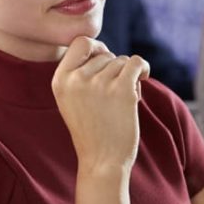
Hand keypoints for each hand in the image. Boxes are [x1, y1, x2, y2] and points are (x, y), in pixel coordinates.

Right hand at [52, 36, 148, 174]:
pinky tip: (144, 77)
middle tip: (112, 95)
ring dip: (127, 77)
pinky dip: (143, 68)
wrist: (101, 161)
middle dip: (114, 70)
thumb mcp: (70, 100)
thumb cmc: (90, 132)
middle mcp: (76, 79)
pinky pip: (136, 63)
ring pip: (121, 61)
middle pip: (105, 54)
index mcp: (60, 80)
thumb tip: (101, 48)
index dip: (95, 47)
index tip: (104, 59)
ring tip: (121, 100)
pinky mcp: (120, 89)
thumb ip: (78, 74)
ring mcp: (98, 83)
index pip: (79, 43)